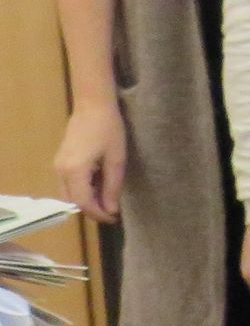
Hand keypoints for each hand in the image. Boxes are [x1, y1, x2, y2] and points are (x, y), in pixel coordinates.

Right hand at [53, 101, 126, 223]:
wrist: (93, 106)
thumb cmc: (109, 130)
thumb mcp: (116, 160)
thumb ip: (112, 187)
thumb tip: (110, 210)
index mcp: (74, 171)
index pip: (83, 203)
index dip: (98, 214)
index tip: (114, 219)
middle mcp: (60, 171)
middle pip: (73, 201)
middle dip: (92, 210)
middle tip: (112, 211)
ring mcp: (57, 166)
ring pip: (69, 194)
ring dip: (87, 200)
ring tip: (108, 199)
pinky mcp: (60, 161)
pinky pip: (68, 184)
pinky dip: (82, 190)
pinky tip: (99, 185)